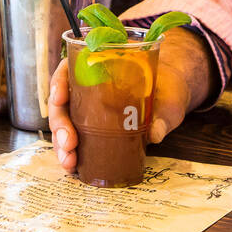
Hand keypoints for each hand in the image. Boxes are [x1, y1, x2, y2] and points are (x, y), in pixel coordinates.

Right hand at [48, 27, 213, 170]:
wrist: (173, 98)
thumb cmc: (169, 88)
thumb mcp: (169, 97)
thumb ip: (164, 112)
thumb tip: (155, 133)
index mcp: (101, 66)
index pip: (70, 68)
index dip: (59, 83)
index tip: (59, 98)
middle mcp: (89, 87)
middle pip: (62, 101)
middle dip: (60, 124)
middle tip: (69, 143)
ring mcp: (89, 109)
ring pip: (65, 123)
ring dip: (62, 144)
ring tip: (70, 162)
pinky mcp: (95, 129)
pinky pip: (76, 138)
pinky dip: (71, 152)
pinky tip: (74, 166)